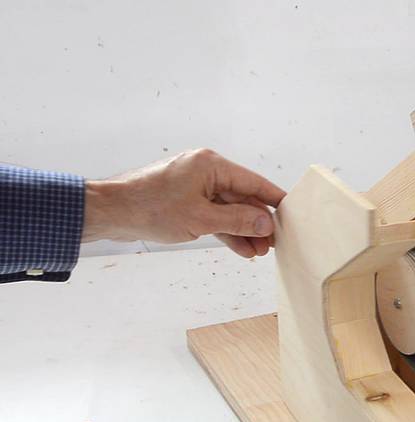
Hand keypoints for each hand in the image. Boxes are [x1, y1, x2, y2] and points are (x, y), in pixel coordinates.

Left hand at [82, 148, 285, 257]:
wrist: (110, 213)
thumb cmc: (150, 208)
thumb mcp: (201, 219)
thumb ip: (238, 220)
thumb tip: (267, 223)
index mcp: (211, 165)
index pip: (253, 183)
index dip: (275, 200)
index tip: (293, 214)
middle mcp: (205, 171)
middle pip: (243, 197)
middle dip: (258, 222)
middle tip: (275, 244)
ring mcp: (195, 186)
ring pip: (229, 209)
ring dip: (244, 230)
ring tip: (259, 253)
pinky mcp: (186, 201)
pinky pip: (214, 215)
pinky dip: (226, 231)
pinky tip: (241, 249)